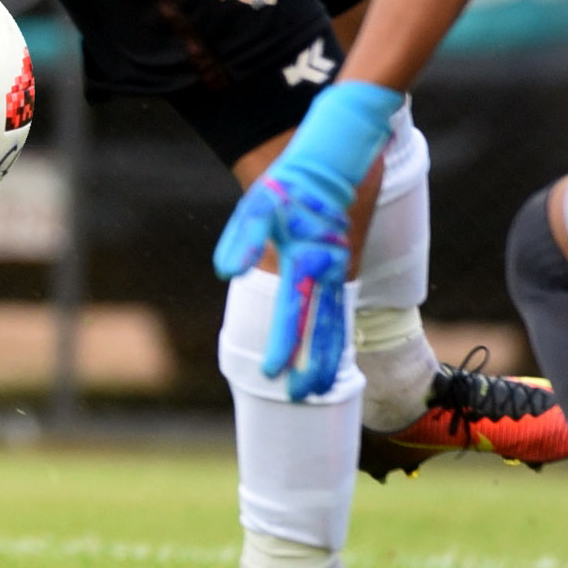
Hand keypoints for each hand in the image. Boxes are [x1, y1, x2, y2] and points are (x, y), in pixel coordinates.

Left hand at [213, 176, 351, 397]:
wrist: (326, 170)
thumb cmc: (286, 189)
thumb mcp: (256, 206)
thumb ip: (242, 239)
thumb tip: (227, 272)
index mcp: (305, 261)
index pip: (292, 313)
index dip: (280, 346)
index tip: (270, 373)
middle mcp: (328, 273)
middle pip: (323, 331)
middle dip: (311, 367)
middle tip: (297, 397)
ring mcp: (339, 274)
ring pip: (337, 327)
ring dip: (327, 360)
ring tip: (316, 390)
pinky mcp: (340, 272)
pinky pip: (339, 314)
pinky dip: (335, 340)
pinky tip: (327, 359)